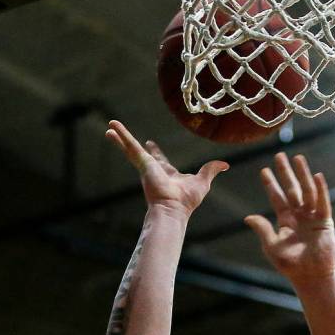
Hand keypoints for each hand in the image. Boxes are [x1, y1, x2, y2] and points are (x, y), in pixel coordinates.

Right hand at [106, 120, 227, 215]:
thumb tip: (225, 165)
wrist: (174, 209)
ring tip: (109, 125)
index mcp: (166, 173)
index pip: (159, 159)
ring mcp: (145, 167)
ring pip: (131, 148)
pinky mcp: (141, 164)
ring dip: (120, 137)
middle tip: (122, 135)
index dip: (155, 152)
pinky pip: (130, 147)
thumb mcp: (203, 181)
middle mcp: (153, 169)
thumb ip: (211, 170)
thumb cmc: (187, 200)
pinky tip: (110, 129)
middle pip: (140, 152)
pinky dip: (120, 138)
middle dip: (131, 144)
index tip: (150, 144)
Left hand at [245, 153, 334, 285]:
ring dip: (303, 175)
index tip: (264, 170)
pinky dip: (321, 190)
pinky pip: (323, 202)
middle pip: (292, 189)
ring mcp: (312, 217)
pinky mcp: (325, 221)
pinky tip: (317, 176)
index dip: (271, 184)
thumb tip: (248, 217)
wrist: (310, 276)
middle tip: (279, 155)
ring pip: (307, 191)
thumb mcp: (272, 246)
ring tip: (298, 158)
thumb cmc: (290, 264)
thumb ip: (262, 230)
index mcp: (285, 221)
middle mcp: (299, 215)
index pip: (277, 198)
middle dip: (286, 173)